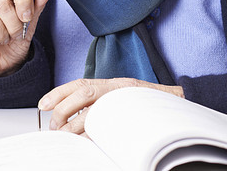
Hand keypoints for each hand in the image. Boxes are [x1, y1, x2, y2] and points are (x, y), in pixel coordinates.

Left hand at [38, 78, 184, 133]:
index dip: (59, 92)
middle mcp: (119, 88)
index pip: (80, 84)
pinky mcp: (138, 113)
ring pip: (96, 109)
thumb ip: (102, 106)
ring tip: (68, 136)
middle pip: (85, 93)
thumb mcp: (122, 101)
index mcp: (113, 84)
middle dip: (64, 109)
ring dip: (78, 125)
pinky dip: (97, 134)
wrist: (183, 108)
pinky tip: (90, 142)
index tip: (43, 104)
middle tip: (56, 126)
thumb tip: (74, 121)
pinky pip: (112, 124)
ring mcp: (129, 100)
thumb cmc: (149, 107)